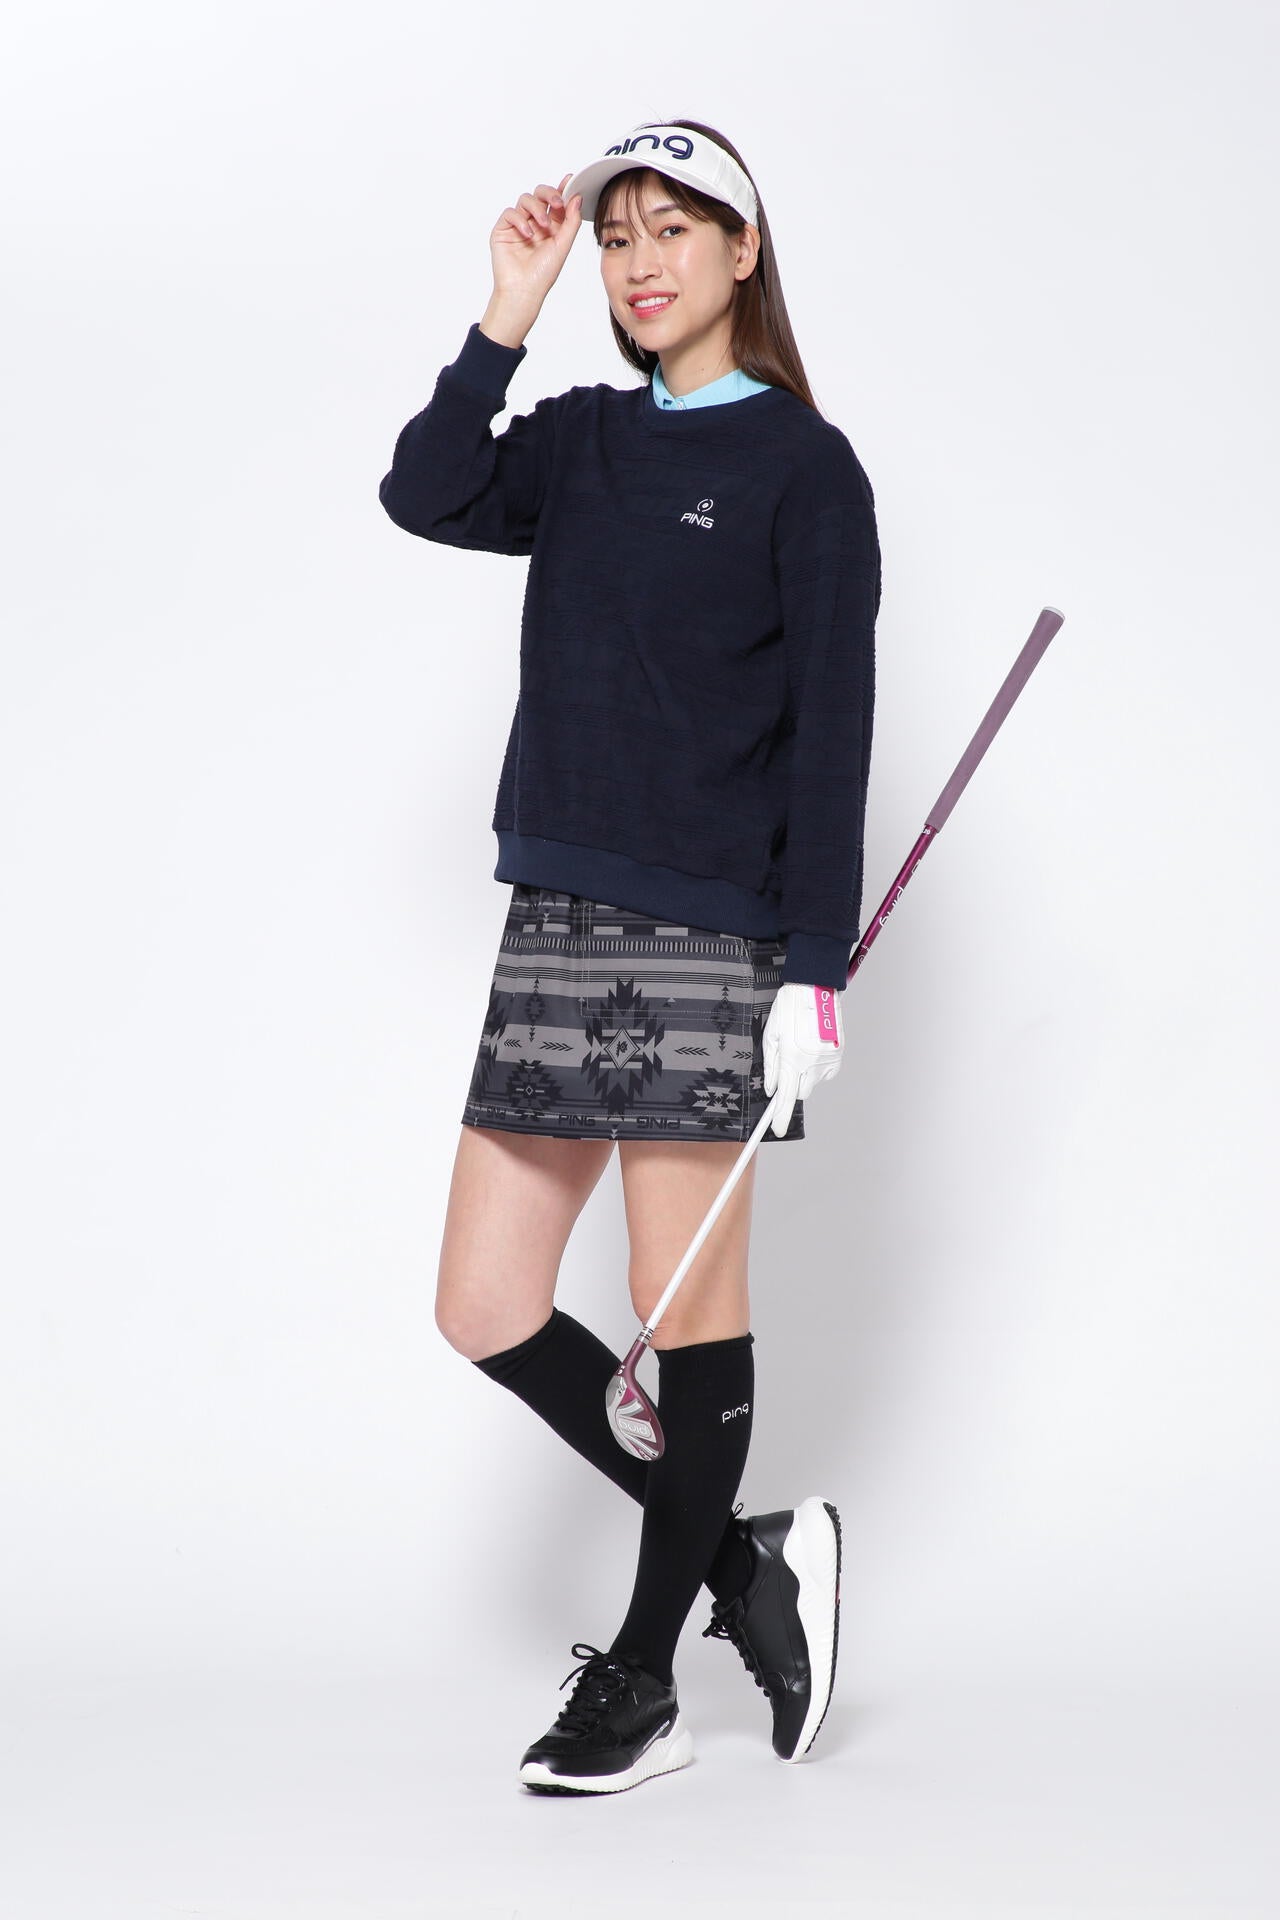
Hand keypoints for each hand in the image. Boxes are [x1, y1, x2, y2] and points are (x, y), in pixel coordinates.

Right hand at [488, 174, 582, 316]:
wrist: (523, 291)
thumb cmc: (543, 274)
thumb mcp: (563, 245)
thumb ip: (571, 221)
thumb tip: (576, 197)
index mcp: (551, 227)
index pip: (556, 202)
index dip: (563, 189)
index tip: (570, 180)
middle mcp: (535, 223)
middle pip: (540, 195)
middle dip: (549, 194)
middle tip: (557, 203)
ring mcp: (518, 225)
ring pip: (526, 199)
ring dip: (536, 209)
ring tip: (542, 227)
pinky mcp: (503, 229)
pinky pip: (510, 212)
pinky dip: (520, 220)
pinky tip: (527, 235)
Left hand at [762, 981, 844, 1137]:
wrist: (815, 986)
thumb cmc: (790, 1006)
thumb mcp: (772, 1034)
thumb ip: (770, 1065)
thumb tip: (770, 1088)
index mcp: (792, 1056)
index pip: (786, 1095)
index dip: (780, 1116)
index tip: (776, 1129)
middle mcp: (811, 1061)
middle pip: (801, 1092)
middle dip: (793, 1086)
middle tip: (788, 1067)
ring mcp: (828, 1058)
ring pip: (814, 1082)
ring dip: (806, 1073)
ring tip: (801, 1048)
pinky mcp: (838, 1053)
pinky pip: (827, 1072)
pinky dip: (819, 1067)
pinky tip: (813, 1049)